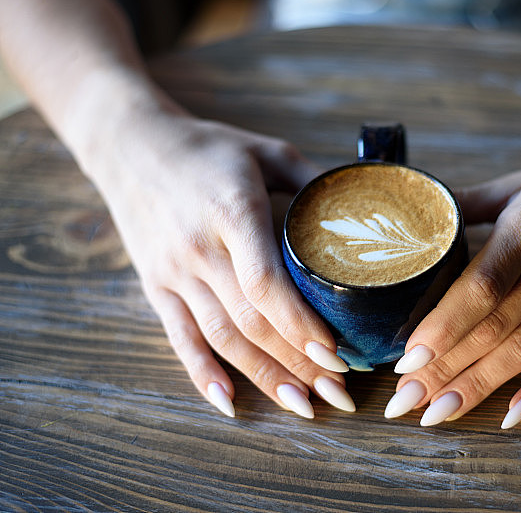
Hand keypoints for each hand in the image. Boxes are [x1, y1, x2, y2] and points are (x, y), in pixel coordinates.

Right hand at [93, 111, 354, 417]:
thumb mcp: (267, 150)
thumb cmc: (210, 148)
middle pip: (250, 320)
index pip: (265, 283)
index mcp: (232, 212)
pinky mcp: (155, 286)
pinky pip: (179, 338)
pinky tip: (230, 403)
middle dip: (297, 362)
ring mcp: (173, 271)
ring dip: (263, 376)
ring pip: (221, 337)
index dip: (300, 324)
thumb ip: (312, 182)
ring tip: (302, 406)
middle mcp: (200, 248)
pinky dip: (203, 374)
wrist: (130, 144)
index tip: (335, 354)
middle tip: (337, 393)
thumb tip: (361, 216)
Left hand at [385, 131, 520, 426]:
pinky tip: (513, 416)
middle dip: (445, 369)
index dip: (441, 328)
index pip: (478, 288)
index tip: (407, 360)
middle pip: (494, 328)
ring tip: (439, 414)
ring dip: (480, 386)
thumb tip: (417, 222)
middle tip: (406, 402)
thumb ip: (468, 204)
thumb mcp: (520, 183)